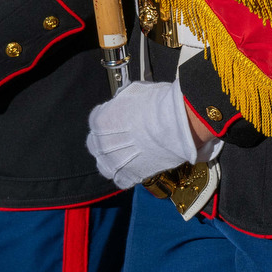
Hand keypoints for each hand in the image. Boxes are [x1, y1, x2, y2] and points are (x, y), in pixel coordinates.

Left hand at [85, 80, 216, 187]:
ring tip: (128, 155)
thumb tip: (122, 102)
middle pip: (96, 144)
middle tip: (123, 138)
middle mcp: (101, 143)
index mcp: (99, 120)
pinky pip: (120, 180)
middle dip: (107, 140)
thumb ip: (122, 100)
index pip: (96, 120)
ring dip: (112, 160)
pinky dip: (125, 175)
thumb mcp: (133, 91)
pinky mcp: (128, 177)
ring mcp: (113, 162)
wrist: (175, 124)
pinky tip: (135, 167)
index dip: (109, 118)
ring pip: (104, 165)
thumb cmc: (157, 104)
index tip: (119, 119)